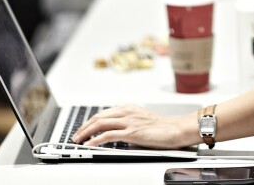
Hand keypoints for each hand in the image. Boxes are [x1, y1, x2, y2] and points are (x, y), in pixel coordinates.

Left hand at [71, 104, 194, 149]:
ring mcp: (129, 121)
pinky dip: (96, 139)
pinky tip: (90, 144)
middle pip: (98, 117)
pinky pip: (108, 135)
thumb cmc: (164, 127)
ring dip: (86, 132)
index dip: (91, 121)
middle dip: (84, 126)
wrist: (177, 129)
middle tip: (76, 135)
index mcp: (129, 108)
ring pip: (100, 124)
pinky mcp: (131, 132)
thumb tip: (118, 134)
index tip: (83, 128)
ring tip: (78, 140)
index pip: (104, 113)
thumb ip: (130, 123)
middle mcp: (127, 111)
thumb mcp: (143, 121)